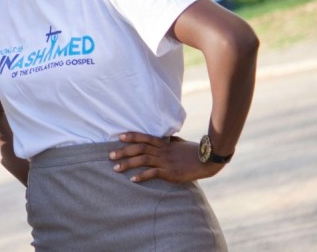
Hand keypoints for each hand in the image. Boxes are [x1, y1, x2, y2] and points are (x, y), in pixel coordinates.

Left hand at [108, 132, 224, 182]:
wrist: (207, 161)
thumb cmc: (193, 152)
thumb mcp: (179, 143)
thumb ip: (169, 141)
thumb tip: (165, 137)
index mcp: (164, 143)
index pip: (144, 137)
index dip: (131, 136)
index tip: (119, 137)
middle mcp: (162, 151)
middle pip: (139, 148)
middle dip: (123, 151)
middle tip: (110, 155)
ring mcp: (165, 161)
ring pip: (143, 160)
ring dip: (128, 164)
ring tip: (116, 168)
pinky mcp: (170, 173)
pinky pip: (153, 173)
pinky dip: (142, 176)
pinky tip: (132, 180)